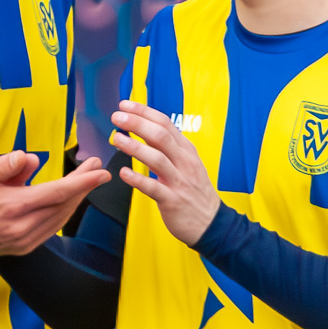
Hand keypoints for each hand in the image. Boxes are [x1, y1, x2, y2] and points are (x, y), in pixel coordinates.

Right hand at [0, 152, 107, 257]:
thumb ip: (4, 166)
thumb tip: (30, 156)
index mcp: (12, 207)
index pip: (58, 192)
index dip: (83, 181)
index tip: (101, 171)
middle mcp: (21, 228)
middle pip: (64, 206)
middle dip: (84, 187)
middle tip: (97, 169)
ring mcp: (22, 242)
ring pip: (59, 219)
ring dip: (75, 201)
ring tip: (86, 182)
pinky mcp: (21, 248)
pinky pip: (50, 230)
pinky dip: (62, 214)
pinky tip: (67, 202)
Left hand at [108, 100, 219, 245]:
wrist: (211, 223)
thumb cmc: (194, 191)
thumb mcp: (187, 163)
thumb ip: (169, 147)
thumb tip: (146, 128)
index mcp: (186, 150)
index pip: (165, 123)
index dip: (144, 112)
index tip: (125, 105)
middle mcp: (184, 162)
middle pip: (160, 136)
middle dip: (137, 123)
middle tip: (117, 116)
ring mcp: (179, 181)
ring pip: (157, 158)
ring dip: (134, 147)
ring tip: (116, 138)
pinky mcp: (172, 200)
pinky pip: (153, 188)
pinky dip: (137, 179)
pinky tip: (123, 173)